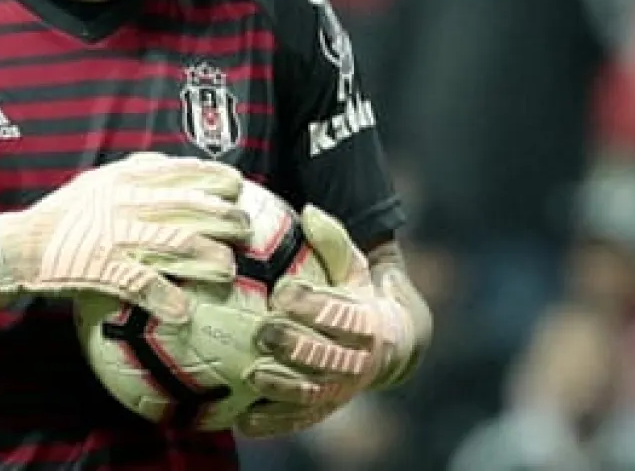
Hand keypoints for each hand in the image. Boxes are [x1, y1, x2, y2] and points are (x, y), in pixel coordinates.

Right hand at [0, 153, 251, 325]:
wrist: (19, 244)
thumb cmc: (64, 214)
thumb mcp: (98, 181)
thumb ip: (134, 171)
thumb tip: (171, 162)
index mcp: (126, 178)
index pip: (183, 171)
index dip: (216, 179)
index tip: (237, 186)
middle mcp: (125, 203)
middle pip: (191, 208)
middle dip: (226, 219)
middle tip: (245, 230)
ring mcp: (115, 236)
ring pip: (177, 244)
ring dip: (209, 259)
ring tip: (229, 270)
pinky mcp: (103, 269)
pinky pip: (143, 285)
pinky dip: (167, 299)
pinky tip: (184, 312)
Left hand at [236, 205, 417, 438]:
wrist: (390, 347)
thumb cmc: (357, 295)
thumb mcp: (353, 267)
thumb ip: (332, 241)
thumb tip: (308, 211)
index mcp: (367, 322)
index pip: (340, 314)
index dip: (312, 304)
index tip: (282, 290)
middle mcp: (358, 360)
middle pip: (326, 355)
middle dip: (295, 344)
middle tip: (264, 331)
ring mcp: (342, 389)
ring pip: (312, 391)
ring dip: (282, 386)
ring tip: (252, 374)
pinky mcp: (325, 409)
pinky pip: (299, 420)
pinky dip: (274, 423)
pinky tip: (244, 420)